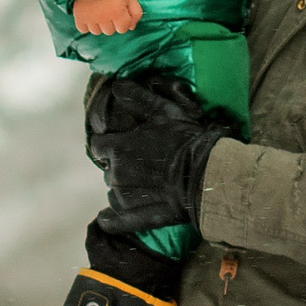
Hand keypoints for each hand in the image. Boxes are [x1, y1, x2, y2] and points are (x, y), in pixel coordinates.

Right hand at [72, 0, 143, 36]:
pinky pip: (83, 30)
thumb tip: (132, 27)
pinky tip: (89, 14)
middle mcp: (103, 18)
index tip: (120, 12)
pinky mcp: (78, 16)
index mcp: (117, 12)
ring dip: (99, 25)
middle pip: (110, 31)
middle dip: (111, 23)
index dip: (123, 22)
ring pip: (97, 32)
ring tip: (98, 11)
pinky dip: (86, 25)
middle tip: (108, 10)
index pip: (123, 29)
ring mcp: (90, 18)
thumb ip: (135, 12)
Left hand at [86, 73, 233, 234]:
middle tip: (144, 163)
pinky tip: (110, 218)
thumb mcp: (165, 112)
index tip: (124, 143)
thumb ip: (138, 98)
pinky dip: (112, 219)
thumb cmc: (187, 140)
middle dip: (121, 165)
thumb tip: (117, 85)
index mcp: (117, 147)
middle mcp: (116, 173)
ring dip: (125, 188)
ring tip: (148, 184)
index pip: (98, 145)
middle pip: (108, 169)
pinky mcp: (137, 217)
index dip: (109, 144)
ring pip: (114, 192)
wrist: (208, 175)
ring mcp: (125, 198)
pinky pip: (115, 221)